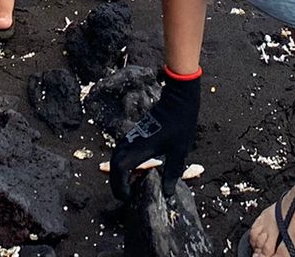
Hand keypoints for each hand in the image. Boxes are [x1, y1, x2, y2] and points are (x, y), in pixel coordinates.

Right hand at [110, 71, 200, 200]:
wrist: (178, 98)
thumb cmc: (180, 123)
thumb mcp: (179, 152)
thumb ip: (172, 173)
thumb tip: (167, 193)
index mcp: (140, 148)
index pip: (120, 169)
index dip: (120, 185)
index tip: (128, 197)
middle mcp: (132, 142)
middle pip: (114, 165)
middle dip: (116, 182)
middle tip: (125, 196)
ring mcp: (132, 136)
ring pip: (116, 157)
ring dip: (118, 172)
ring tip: (128, 185)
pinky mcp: (135, 133)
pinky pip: (122, 151)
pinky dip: (122, 163)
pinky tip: (134, 169)